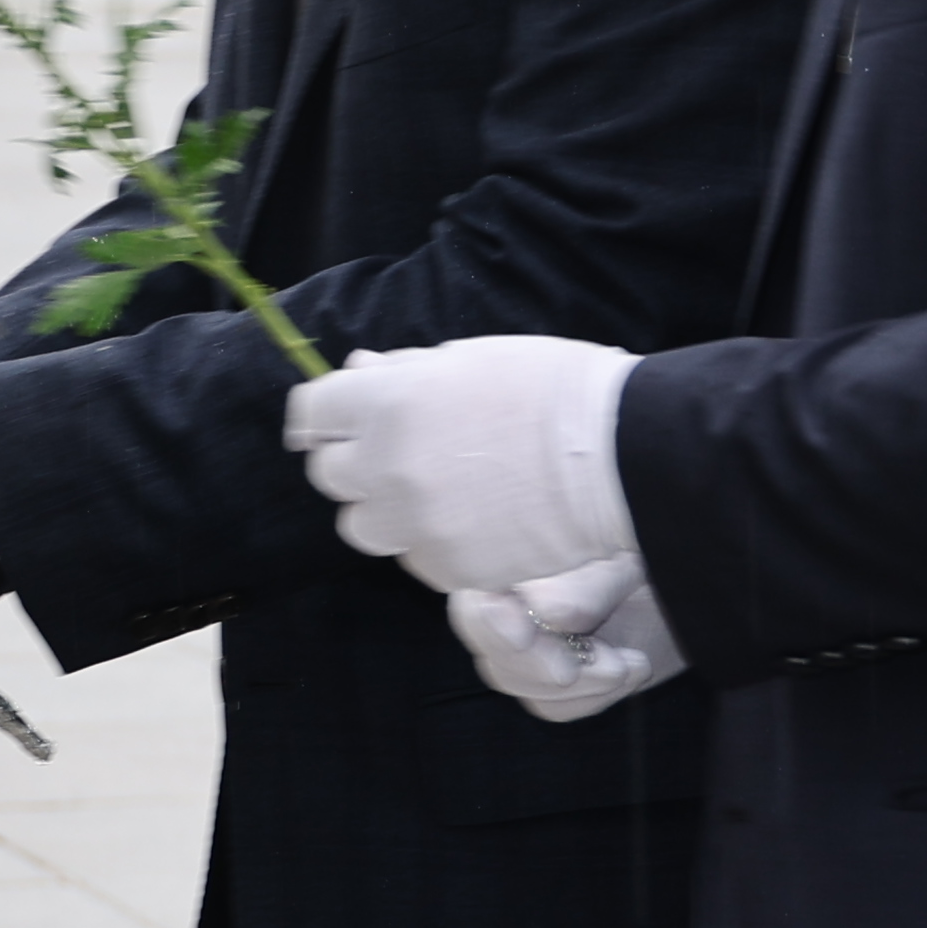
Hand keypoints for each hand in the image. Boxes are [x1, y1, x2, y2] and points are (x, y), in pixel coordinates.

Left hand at [284, 336, 637, 591]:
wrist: (615, 456)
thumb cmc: (550, 390)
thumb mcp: (469, 358)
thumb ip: (403, 372)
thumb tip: (358, 370)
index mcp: (387, 404)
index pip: (311, 413)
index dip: (323, 414)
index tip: (335, 418)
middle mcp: (387, 469)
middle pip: (328, 475)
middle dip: (352, 460)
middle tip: (394, 449)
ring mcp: (416, 526)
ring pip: (363, 527)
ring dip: (383, 507)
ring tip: (433, 489)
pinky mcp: (447, 570)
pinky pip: (414, 558)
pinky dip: (429, 541)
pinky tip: (472, 518)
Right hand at [449, 552, 681, 723]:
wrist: (677, 586)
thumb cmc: (645, 553)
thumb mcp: (625, 558)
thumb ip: (586, 583)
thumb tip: (549, 611)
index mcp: (508, 564)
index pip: (473, 604)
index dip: (492, 623)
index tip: (523, 631)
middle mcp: (503, 608)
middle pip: (493, 654)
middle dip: (541, 665)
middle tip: (593, 665)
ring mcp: (521, 651)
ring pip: (521, 685)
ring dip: (583, 682)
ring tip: (632, 662)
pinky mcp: (546, 685)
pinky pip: (555, 706)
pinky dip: (596, 695)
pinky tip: (632, 668)